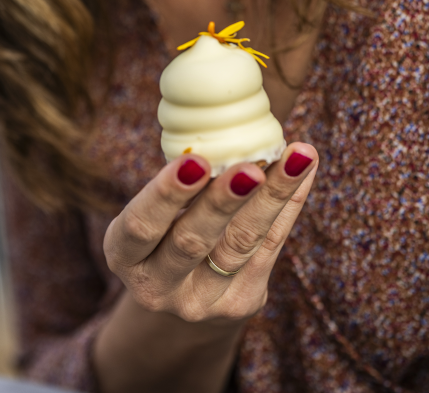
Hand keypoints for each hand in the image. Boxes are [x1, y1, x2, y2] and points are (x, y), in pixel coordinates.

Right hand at [103, 143, 317, 323]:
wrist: (183, 295)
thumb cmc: (164, 233)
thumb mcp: (153, 215)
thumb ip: (180, 184)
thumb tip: (226, 124)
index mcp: (124, 257)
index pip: (142, 226)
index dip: (167, 195)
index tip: (196, 161)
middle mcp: (157, 287)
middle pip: (192, 241)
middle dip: (222, 201)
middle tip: (250, 168)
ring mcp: (201, 302)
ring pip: (241, 244)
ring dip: (272, 197)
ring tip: (296, 160)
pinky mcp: (240, 304)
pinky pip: (270, 248)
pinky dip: (289, 204)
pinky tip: (304, 170)